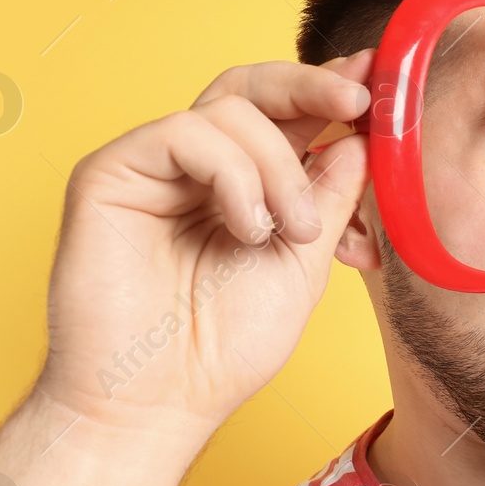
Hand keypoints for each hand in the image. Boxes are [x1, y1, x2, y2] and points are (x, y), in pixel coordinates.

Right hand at [33, 51, 373, 436]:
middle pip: (250, 88)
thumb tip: (359, 138)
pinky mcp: (109, 174)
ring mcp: (150, 168)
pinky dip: (233, 174)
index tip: (375, 81)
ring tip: (292, 230)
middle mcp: (192, 169)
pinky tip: (247, 227)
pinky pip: (184, 134)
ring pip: (228, 108)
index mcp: (238, 186)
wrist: (160, 404)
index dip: (328, 91)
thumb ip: (329, 196)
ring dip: (280, 166)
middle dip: (311, 86)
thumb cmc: (221, 349)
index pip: (282, 115)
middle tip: (358, 101)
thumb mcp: (304, 263)